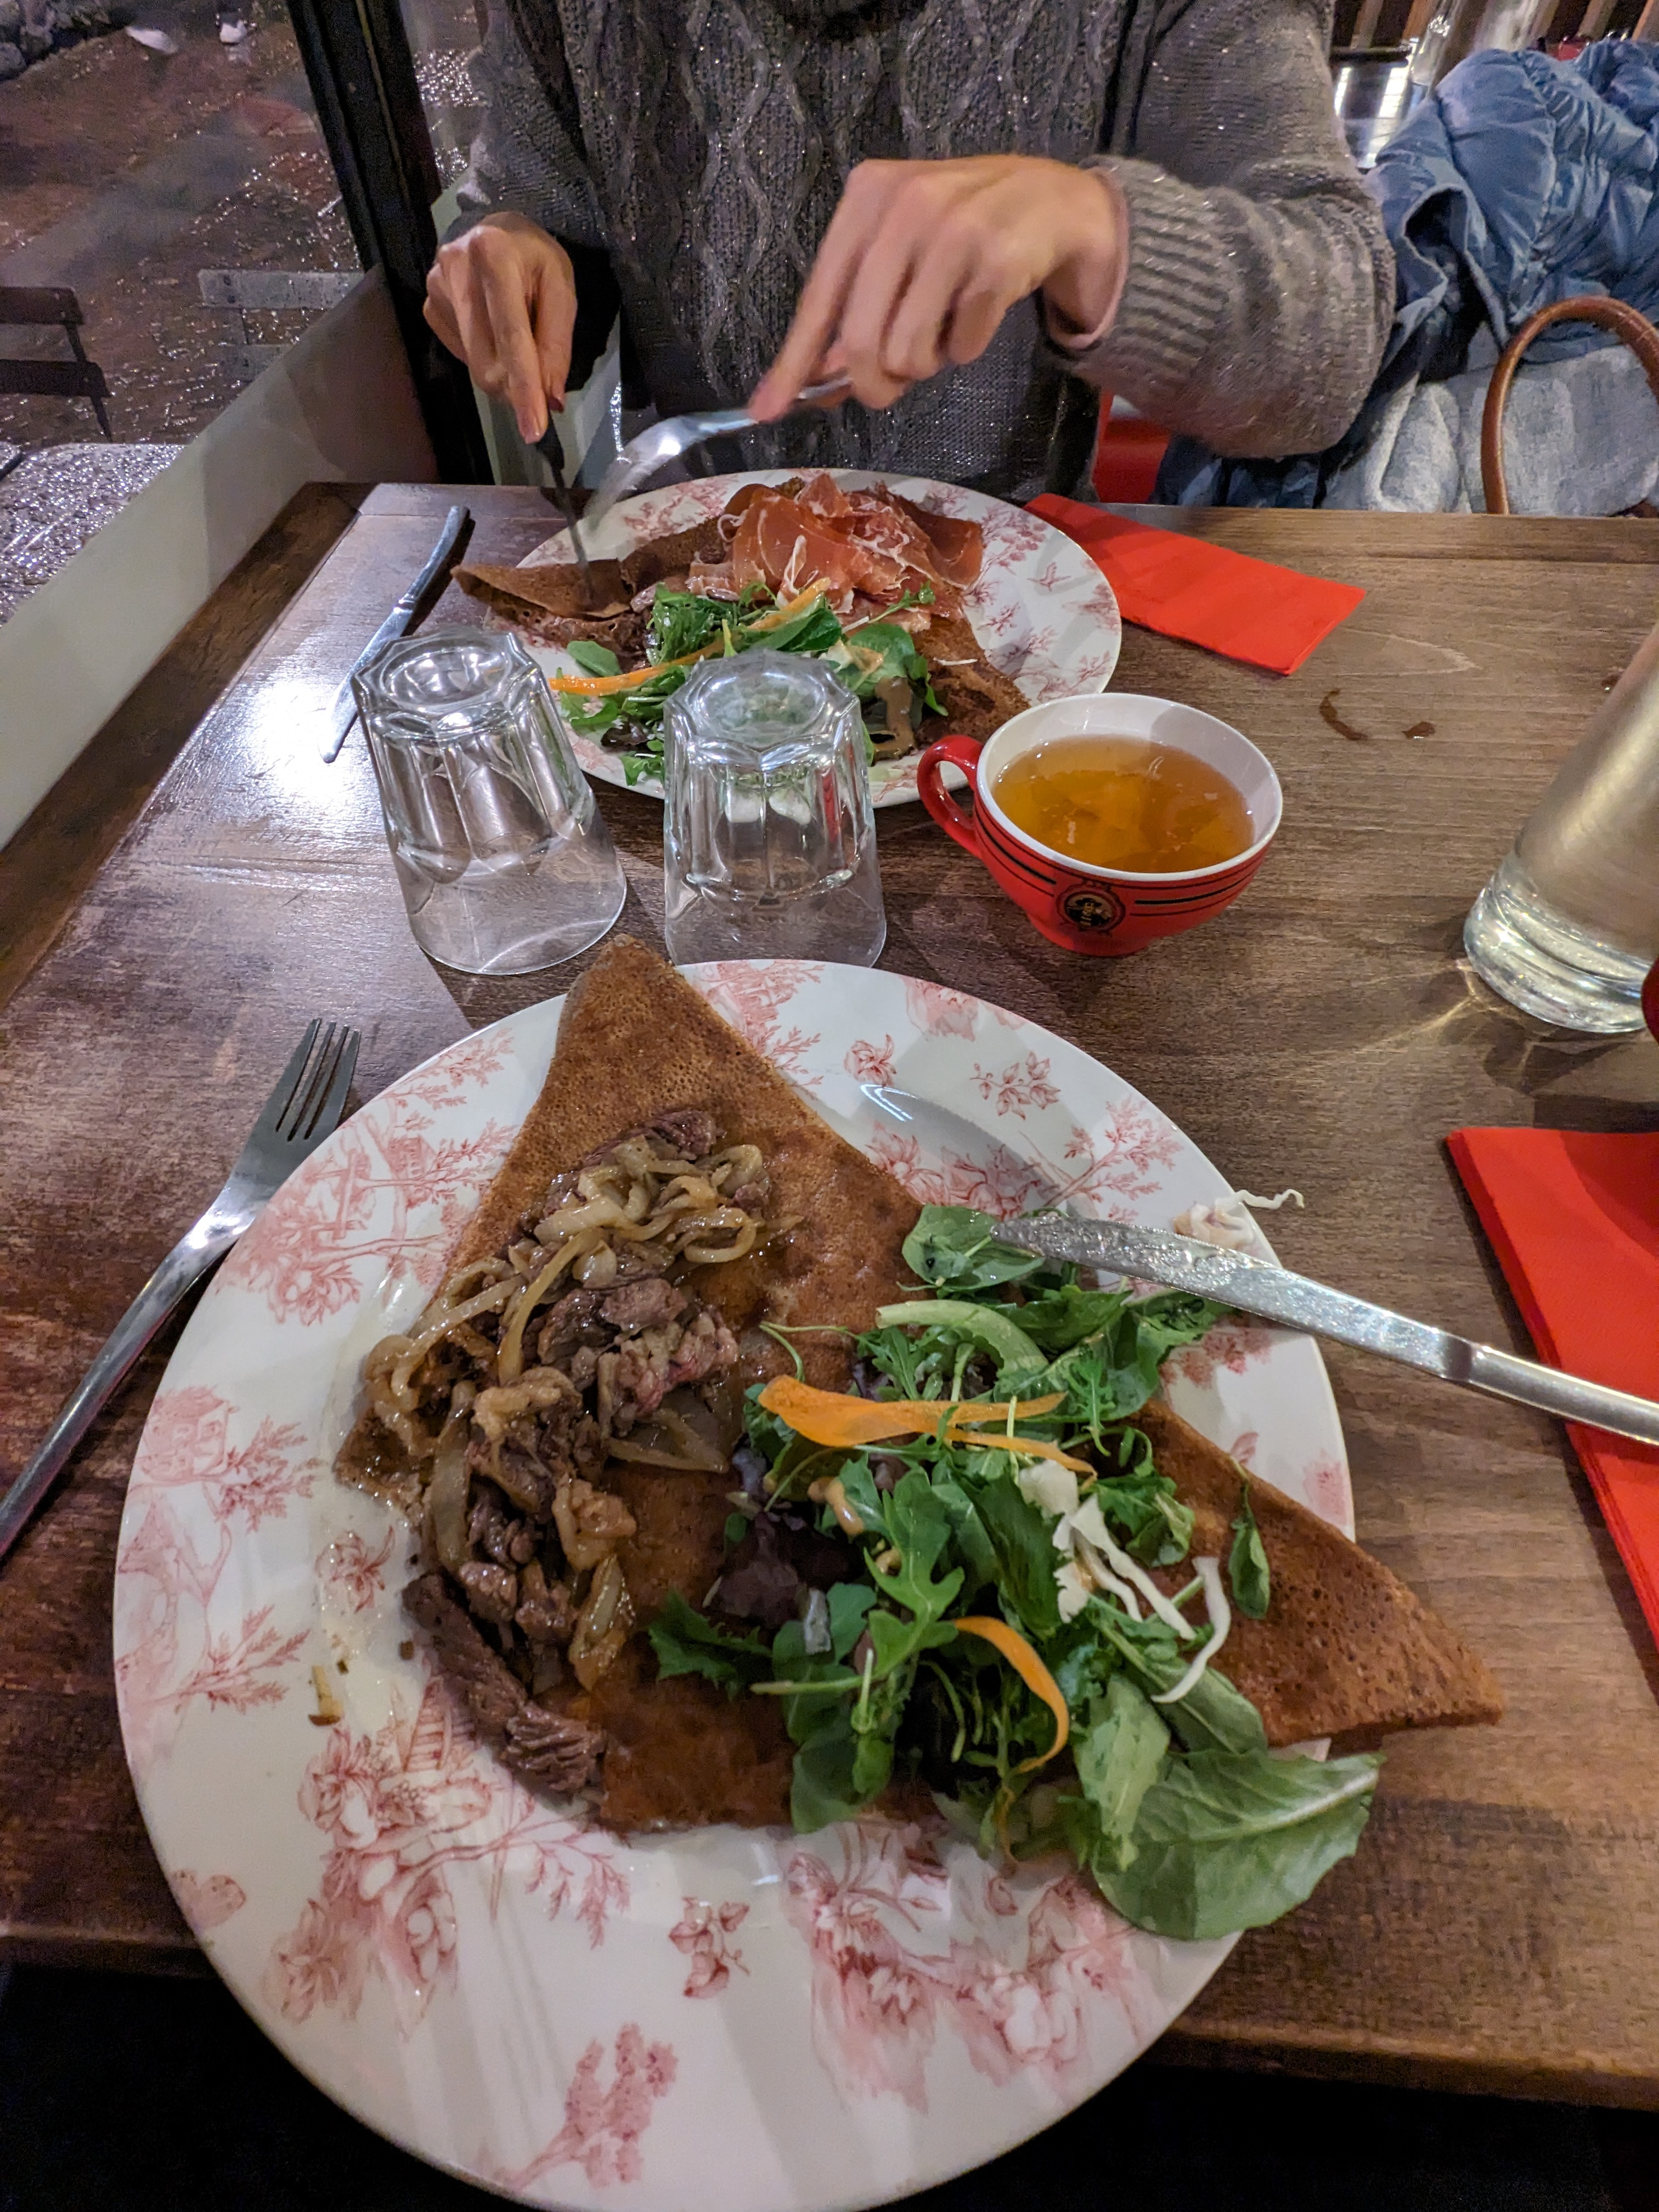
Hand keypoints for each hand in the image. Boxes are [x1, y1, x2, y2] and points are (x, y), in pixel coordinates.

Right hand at [424, 211, 577, 443]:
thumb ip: (557, 342)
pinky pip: (461, 355)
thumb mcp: (560, 287)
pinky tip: (491, 331)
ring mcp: (436, 289)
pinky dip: (484, 357)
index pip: (511, 337)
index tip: (533, 429)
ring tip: (517, 344)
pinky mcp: (429, 307)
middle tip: (538, 389)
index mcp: (494, 255)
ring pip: (474, 365)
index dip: (524, 387)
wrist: (495, 230)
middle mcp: (456, 269)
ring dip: (502, 373)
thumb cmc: (533, 257)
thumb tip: (550, 399)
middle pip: (487, 361)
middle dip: (516, 387)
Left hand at [750, 156, 1125, 419]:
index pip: (819, 297)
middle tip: (888, 387)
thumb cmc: (962, 232)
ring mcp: (954, 229)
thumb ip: (855, 309)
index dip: (794, 361)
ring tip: (940, 333)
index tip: (766, 410)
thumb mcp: (899, 252)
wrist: (1053, 202)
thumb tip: (812, 382)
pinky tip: (979, 314)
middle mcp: (906, 204)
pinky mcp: (997, 260)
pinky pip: (960, 348)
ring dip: (923, 365)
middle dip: (873, 382)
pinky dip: (965, 350)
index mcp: (867, 197)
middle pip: (862, 338)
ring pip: (908, 351)